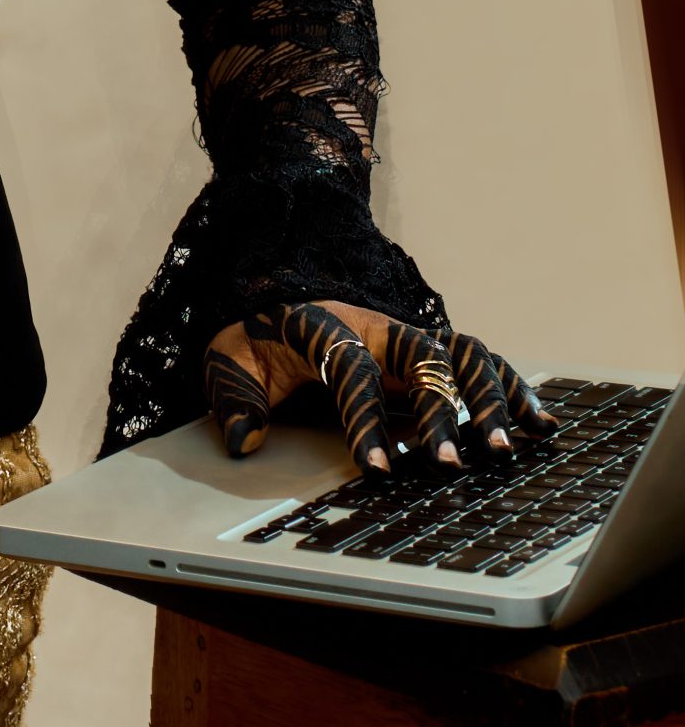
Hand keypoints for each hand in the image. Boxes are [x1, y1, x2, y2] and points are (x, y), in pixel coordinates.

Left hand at [204, 299, 557, 473]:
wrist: (277, 299)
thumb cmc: (260, 339)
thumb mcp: (228, 359)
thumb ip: (234, 395)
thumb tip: (243, 439)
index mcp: (324, 327)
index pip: (351, 369)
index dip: (365, 418)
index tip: (377, 470)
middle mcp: (376, 328)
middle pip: (418, 357)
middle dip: (437, 410)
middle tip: (449, 463)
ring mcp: (407, 339)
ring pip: (460, 356)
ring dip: (486, 399)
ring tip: (502, 449)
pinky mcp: (429, 353)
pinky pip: (481, 364)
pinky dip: (513, 391)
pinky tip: (540, 426)